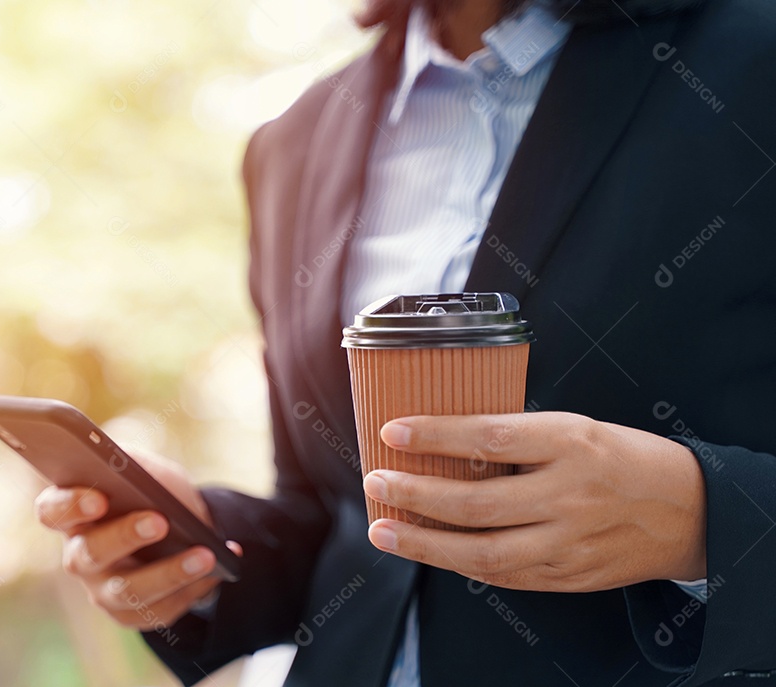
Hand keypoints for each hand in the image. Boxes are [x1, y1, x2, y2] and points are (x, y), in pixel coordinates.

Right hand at [35, 448, 237, 630]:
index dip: (70, 506)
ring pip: (126, 590)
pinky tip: (215, 571)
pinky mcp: (129, 615)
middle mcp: (79, 555)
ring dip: (169, 572)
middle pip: (88, 554)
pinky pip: (157, 611)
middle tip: (160, 521)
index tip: (100, 498)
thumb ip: (132, 464)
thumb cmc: (154, 491)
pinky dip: (190, 589)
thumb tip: (129, 466)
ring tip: (205, 555)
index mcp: (73, 513)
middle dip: (124, 537)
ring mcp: (101, 589)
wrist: (183, 526)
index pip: (51, 511)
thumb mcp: (146, 468)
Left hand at [362, 412, 706, 591]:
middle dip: (416, 494)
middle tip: (376, 482)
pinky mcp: (567, 576)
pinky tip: (427, 551)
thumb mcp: (574, 427)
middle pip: (478, 503)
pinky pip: (503, 576)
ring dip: (424, 543)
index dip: (436, 435)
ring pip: (484, 552)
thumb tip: (443, 439)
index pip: (490, 437)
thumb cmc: (621, 458)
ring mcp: (568, 543)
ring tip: (384, 530)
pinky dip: (458, 564)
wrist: (687, 511)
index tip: (393, 431)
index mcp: (571, 443)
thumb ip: (516, 437)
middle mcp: (569, 495)